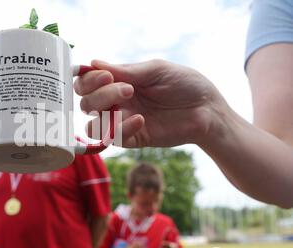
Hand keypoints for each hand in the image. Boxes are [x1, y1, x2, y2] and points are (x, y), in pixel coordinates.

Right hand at [74, 59, 227, 147]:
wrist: (207, 110)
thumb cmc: (185, 84)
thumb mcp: (156, 70)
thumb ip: (125, 70)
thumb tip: (93, 63)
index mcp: (119, 82)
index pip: (87, 83)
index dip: (88, 80)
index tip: (105, 76)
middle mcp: (116, 103)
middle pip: (86, 103)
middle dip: (100, 94)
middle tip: (127, 89)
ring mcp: (123, 122)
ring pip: (92, 125)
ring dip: (103, 112)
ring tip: (129, 100)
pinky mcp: (133, 139)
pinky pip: (114, 139)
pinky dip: (122, 128)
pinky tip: (141, 119)